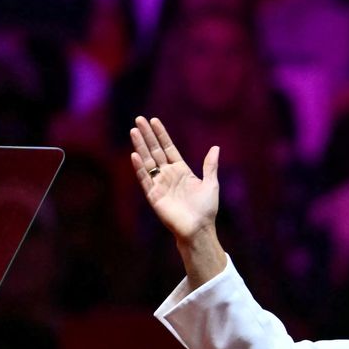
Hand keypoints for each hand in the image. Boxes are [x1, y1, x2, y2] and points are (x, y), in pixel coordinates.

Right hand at [129, 115, 219, 243]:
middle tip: (139, 119)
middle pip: (155, 151)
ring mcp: (159, 184)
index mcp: (181, 170)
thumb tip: (216, 148)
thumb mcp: (211, 184)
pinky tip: (134, 155)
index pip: (168, 148)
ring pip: (147, 162)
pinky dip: (139, 168)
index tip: (154, 120)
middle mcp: (168, 175)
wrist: (199, 229)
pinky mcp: (154, 196)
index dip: (161, 134)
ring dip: (140, 146)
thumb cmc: (206, 209)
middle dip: (147, 135)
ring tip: (133, 131)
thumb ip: (210, 166)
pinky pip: (145, 179)